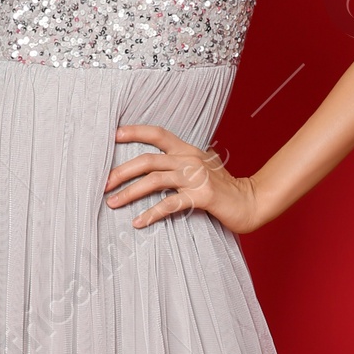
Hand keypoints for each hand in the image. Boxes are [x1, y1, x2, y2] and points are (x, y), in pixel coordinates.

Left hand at [104, 124, 262, 232]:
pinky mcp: (202, 196)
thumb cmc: (222, 187)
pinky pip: (170, 204)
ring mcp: (196, 177)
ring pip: (154, 180)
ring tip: (112, 203)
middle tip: (103, 184)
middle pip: (148, 160)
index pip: (157, 134)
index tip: (113, 135)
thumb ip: (180, 163)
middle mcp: (190, 159)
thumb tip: (152, 167)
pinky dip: (151, 213)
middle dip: (121, 171)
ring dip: (129, 192)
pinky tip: (138, 222)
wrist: (250, 202)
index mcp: (188, 149)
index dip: (135, 132)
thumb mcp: (201, 167)